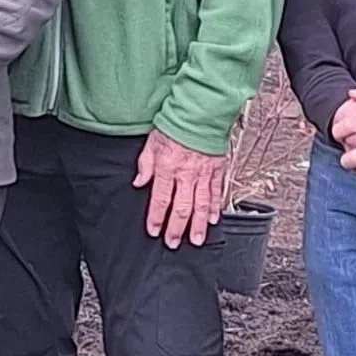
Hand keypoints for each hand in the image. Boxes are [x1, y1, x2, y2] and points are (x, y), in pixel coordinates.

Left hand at [134, 131, 227, 246]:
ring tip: (195, 240)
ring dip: (197, 225)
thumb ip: (145, 164)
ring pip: (201, 205)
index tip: (154, 231)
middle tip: (173, 243)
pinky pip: (216, 192)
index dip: (157, 218)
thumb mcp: (151, 142)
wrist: (200, 112)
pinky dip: (215, 208)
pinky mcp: (217, 169)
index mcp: (168, 168)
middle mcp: (186, 174)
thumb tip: (138, 182)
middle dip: (177, 228)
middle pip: (182, 208)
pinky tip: (212, 220)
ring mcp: (204, 173)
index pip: (160, 200)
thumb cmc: (174, 124)